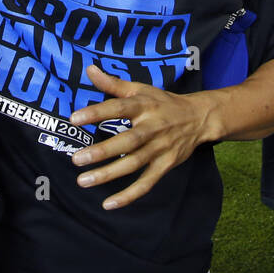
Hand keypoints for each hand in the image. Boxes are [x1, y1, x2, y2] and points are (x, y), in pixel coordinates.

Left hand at [67, 66, 222, 210]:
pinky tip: (109, 204)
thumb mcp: (140, 89)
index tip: (74, 119)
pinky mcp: (166, 165)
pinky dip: (129, 195)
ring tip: (84, 181)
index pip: (118, 108)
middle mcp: (152, 128)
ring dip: (109, 174)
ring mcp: (160, 148)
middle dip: (102, 151)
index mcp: (144, 106)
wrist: (199, 118)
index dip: (97, 113)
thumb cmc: (163, 102)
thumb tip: (89, 69)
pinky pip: (147, 183)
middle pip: (127, 141)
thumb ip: (113, 84)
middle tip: (76, 159)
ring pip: (134, 164)